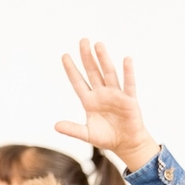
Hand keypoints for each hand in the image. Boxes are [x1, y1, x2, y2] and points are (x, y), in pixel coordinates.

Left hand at [54, 39, 158, 171]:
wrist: (126, 144)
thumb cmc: (106, 137)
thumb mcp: (87, 134)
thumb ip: (72, 129)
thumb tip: (55, 126)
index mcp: (89, 101)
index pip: (78, 81)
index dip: (71, 69)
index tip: (65, 55)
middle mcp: (101, 94)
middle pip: (92, 72)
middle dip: (87, 57)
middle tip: (83, 40)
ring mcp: (115, 95)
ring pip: (108, 73)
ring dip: (104, 59)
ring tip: (98, 45)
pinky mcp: (129, 99)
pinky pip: (128, 84)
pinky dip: (128, 72)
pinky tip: (126, 60)